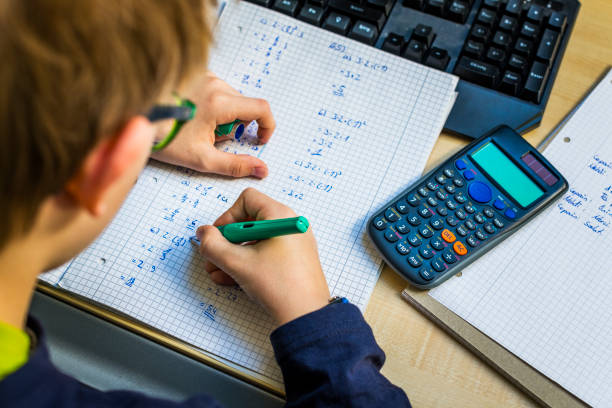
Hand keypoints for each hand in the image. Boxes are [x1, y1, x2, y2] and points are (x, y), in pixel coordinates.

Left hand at [151, 72, 274, 177]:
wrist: (133, 119)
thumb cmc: (163, 138)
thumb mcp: (202, 159)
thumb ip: (236, 165)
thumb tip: (260, 169)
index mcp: (219, 102)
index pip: (262, 108)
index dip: (267, 126)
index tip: (260, 140)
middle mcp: (214, 83)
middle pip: (245, 106)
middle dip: (237, 126)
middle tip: (213, 139)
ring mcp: (204, 76)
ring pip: (232, 98)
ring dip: (225, 116)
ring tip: (200, 128)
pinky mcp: (195, 75)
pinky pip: (218, 90)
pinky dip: (214, 105)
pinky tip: (195, 117)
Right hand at [196, 188, 329, 325]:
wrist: (305, 316)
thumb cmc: (279, 285)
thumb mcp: (237, 263)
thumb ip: (213, 245)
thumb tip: (203, 233)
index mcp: (280, 216)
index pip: (247, 200)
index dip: (227, 217)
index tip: (217, 237)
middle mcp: (290, 224)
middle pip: (250, 222)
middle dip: (227, 242)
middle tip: (212, 259)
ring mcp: (295, 242)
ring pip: (256, 241)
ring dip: (234, 256)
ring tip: (218, 274)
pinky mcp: (296, 259)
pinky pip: (267, 253)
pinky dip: (249, 263)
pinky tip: (232, 280)